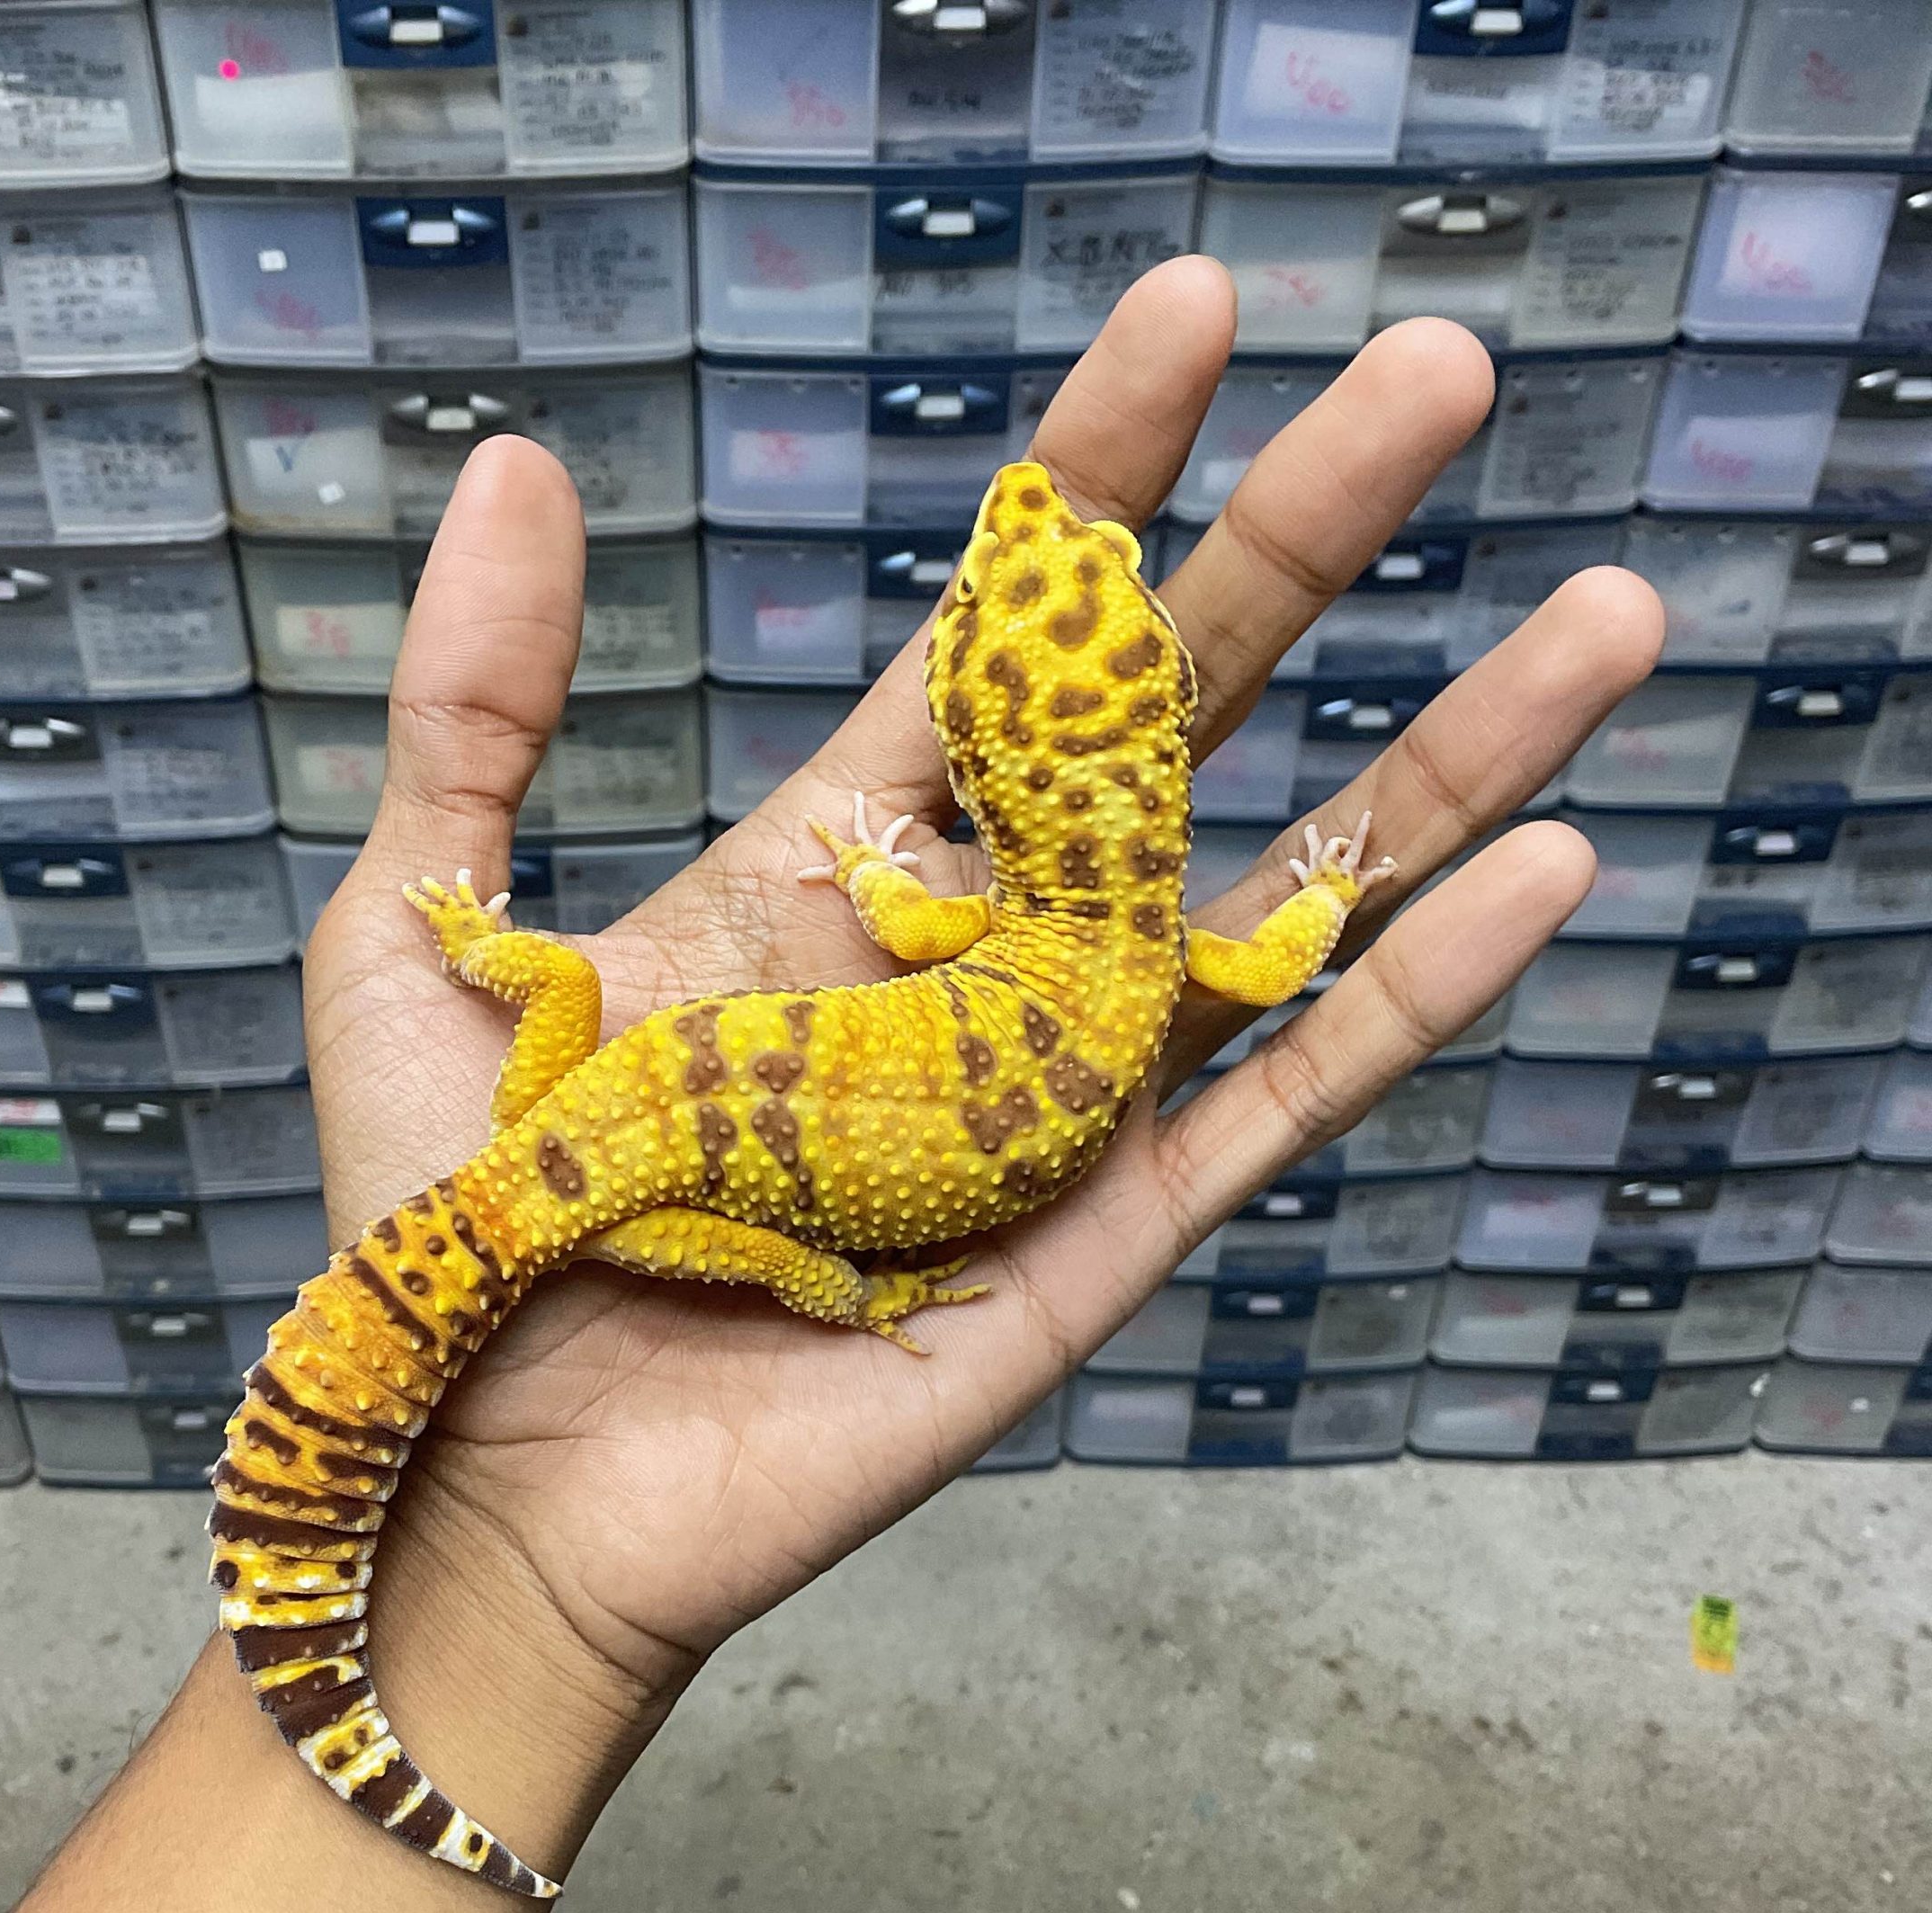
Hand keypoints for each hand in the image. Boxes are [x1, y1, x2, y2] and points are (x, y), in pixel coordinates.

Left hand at [304, 258, 1662, 1750]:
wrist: (493, 1481)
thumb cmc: (445, 1222)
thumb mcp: (422, 930)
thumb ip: (475, 712)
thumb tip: (524, 472)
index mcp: (825, 872)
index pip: (991, 645)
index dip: (1091, 485)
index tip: (1189, 315)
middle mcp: (968, 963)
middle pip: (1171, 729)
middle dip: (1301, 548)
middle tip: (1438, 372)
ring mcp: (1053, 1099)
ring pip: (1277, 900)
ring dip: (1442, 759)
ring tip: (1606, 613)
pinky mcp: (1097, 1239)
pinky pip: (1275, 1102)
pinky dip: (1407, 993)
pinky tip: (1546, 869)